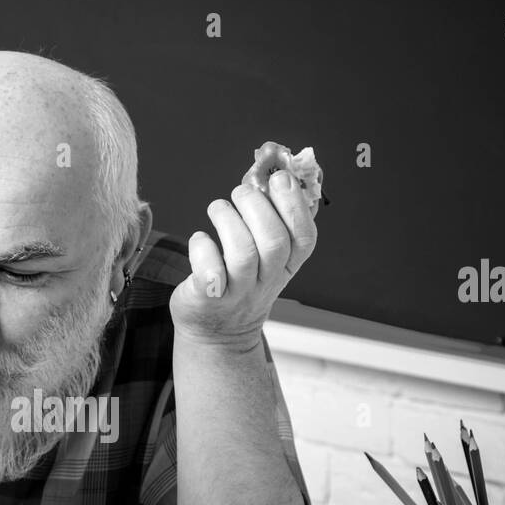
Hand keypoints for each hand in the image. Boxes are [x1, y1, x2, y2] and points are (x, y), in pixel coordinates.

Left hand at [169, 163, 317, 347]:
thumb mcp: (265, 258)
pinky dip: (203, 246)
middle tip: (240, 192)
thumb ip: (274, 220)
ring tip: (218, 208)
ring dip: (228, 219)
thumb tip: (278, 173)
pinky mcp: (209, 298)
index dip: (294, 205)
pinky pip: (210, 271)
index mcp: (286, 267)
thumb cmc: (239, 283)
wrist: (216, 332)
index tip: (280, 178)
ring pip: (243, 252)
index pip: (304, 237)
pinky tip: (200, 239)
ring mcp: (238, 292)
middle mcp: (266, 281)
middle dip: (257, 206)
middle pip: (273, 241)